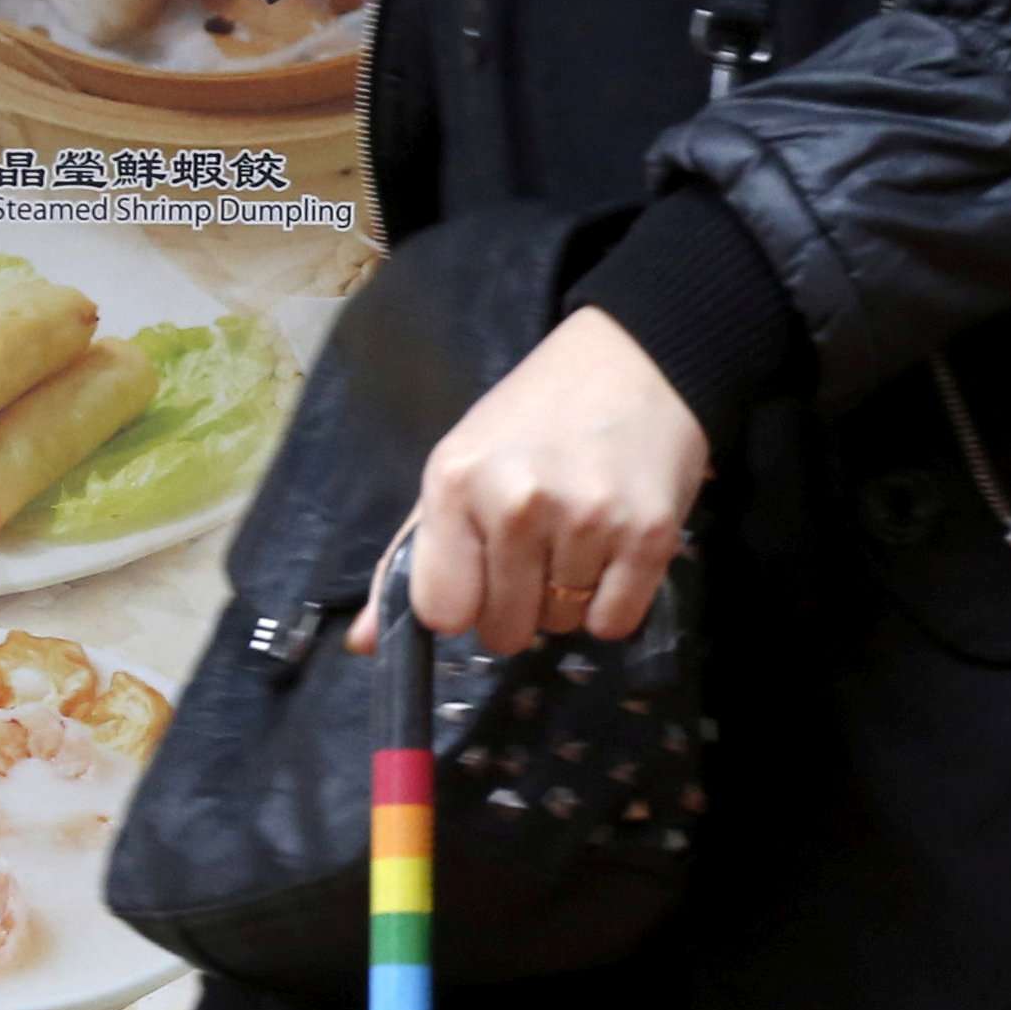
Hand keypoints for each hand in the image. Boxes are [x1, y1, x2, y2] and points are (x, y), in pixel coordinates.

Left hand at [347, 306, 708, 656]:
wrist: (637, 365)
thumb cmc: (537, 417)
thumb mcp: (460, 467)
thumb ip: (412, 557)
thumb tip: (361, 643)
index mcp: (455, 483)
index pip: (442, 609)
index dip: (463, 605)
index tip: (481, 579)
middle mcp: (517, 504)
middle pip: (505, 629)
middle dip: (519, 608)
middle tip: (537, 557)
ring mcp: (588, 521)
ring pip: (564, 624)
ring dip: (569, 600)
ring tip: (579, 541)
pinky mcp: (649, 536)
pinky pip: (615, 623)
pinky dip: (613, 605)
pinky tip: (613, 555)